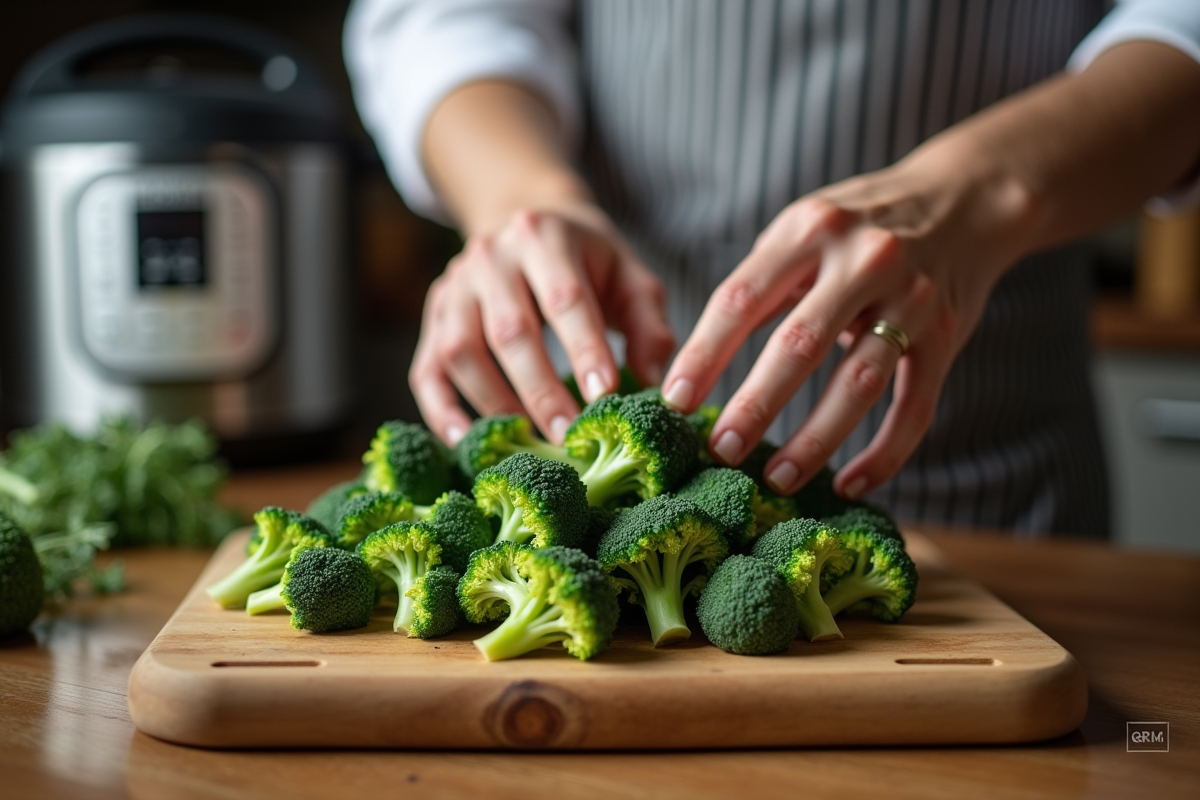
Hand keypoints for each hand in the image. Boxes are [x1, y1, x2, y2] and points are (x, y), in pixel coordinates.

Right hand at [410, 204, 674, 445]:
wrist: (530, 222)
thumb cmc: (590, 263)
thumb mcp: (630, 278)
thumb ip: (649, 327)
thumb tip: (654, 384)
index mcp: (545, 236)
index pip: (565, 298)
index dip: (585, 349)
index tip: (605, 396)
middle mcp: (491, 256)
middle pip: (510, 331)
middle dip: (540, 389)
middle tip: (569, 435)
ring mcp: (454, 286)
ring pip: (462, 352)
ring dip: (496, 404)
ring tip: (530, 442)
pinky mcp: (434, 317)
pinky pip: (426, 370)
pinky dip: (441, 411)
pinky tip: (467, 443)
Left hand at [661, 147, 1038, 499]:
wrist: (965, 197)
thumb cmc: (858, 226)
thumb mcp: (806, 228)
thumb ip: (761, 282)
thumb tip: (700, 362)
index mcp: (810, 229)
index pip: (742, 299)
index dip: (704, 355)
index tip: (674, 401)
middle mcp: (863, 259)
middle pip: (799, 345)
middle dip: (754, 405)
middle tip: (720, 451)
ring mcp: (911, 298)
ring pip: (858, 383)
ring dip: (815, 440)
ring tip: (778, 479)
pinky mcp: (948, 335)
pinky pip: (915, 407)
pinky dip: (884, 453)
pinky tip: (849, 484)